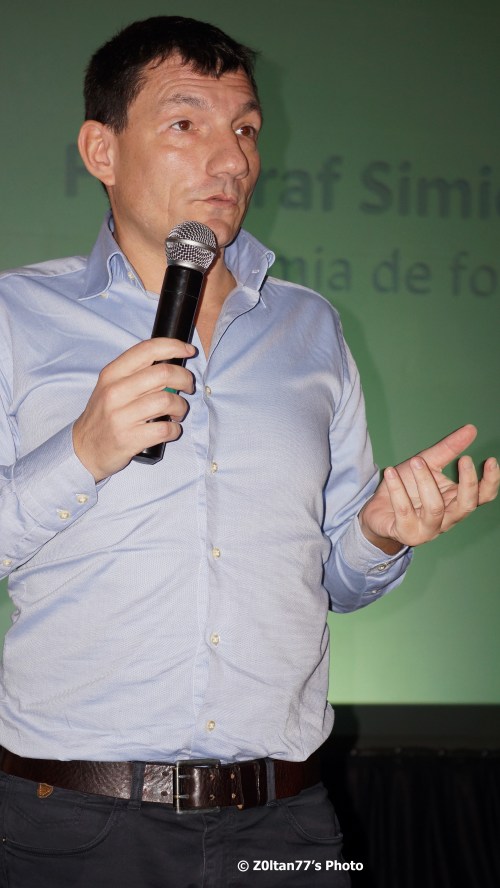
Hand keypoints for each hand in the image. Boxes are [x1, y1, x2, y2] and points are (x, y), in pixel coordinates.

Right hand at [73, 338, 195, 481]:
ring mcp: (121, 416)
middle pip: (163, 374)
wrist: (84, 448)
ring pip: (167, 401)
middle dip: (185, 379)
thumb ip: (136, 373)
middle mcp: (115, 392)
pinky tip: (170, 429)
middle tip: (187, 387)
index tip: (188, 350)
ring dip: (181, 407)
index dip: (174, 346)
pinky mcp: (129, 439)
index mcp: (112, 374)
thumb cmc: (104, 415)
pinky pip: (165, 429)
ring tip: (177, 412)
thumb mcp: (110, 386)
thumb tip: (171, 363)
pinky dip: (175, 429)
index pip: (147, 350)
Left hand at [359, 424, 499, 551]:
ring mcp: (427, 529)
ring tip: (416, 461)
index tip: (491, 461)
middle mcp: (446, 519)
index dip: (490, 482)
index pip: (482, 497)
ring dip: (426, 482)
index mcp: (455, 502)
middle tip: (464, 458)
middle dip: (468, 483)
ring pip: (435, 508)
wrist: (378, 509)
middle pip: (466, 506)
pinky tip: (391, 471)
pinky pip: (404, 511)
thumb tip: (472, 428)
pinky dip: (398, 489)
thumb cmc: (407, 487)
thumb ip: (448, 449)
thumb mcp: (427, 463)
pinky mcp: (406, 533)